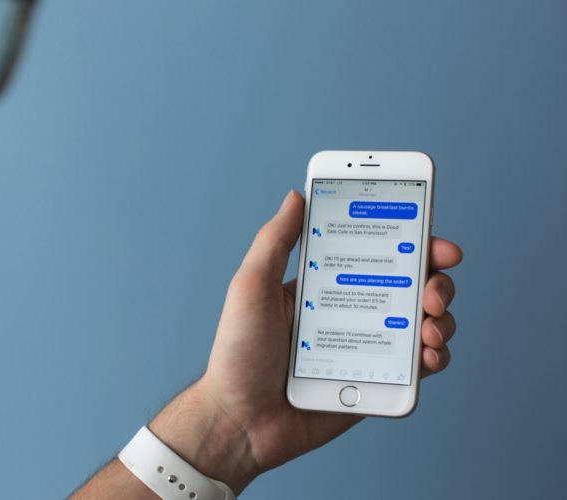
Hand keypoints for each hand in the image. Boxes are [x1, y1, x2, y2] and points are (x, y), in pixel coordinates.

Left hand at [149, 191, 461, 493]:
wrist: (240, 420)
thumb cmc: (238, 352)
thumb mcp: (250, 287)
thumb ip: (274, 241)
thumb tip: (297, 195)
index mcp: (325, 283)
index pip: (377, 252)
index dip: (414, 242)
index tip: (437, 242)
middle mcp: (351, 311)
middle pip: (411, 285)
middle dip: (437, 281)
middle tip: (435, 289)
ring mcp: (367, 347)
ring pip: (424, 324)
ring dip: (443, 318)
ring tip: (432, 326)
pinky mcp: (375, 382)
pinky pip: (418, 368)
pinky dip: (435, 358)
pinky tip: (429, 356)